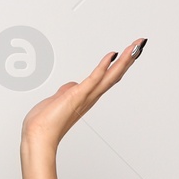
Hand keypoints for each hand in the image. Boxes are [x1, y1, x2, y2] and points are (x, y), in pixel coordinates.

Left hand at [22, 37, 146, 147]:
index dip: (119, 65)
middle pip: (115, 74)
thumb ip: (67, 91)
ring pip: (110, 75)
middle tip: (140, 43)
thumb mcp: (58, 100)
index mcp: (86, 97)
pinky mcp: (77, 95)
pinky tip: (112, 55)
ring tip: (135, 46)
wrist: (38, 134)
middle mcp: (90, 97)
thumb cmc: (45, 121)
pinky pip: (93, 78)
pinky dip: (103, 66)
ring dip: (124, 59)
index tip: (129, 52)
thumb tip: (72, 85)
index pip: (107, 78)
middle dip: (128, 58)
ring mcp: (86, 96)